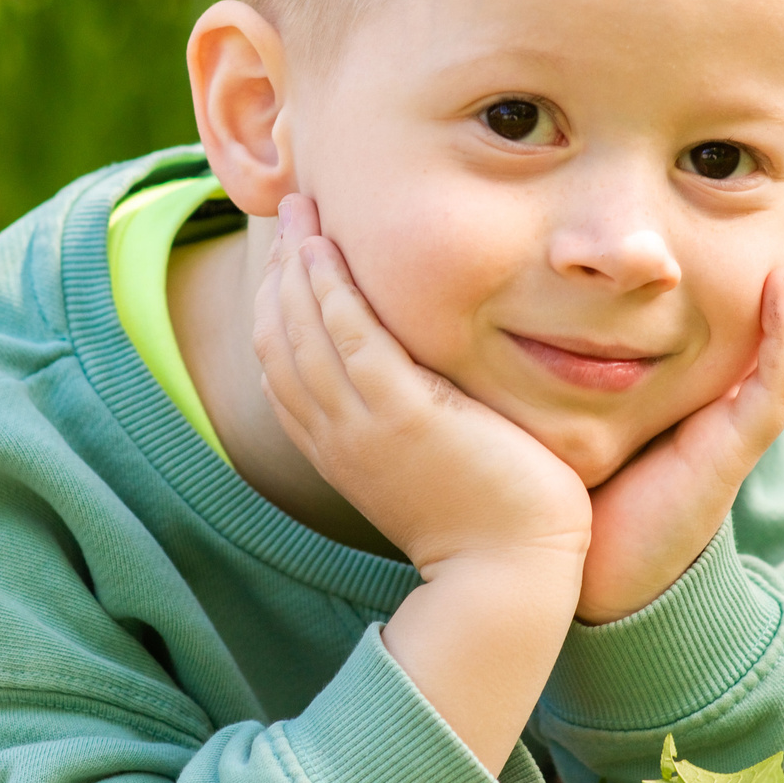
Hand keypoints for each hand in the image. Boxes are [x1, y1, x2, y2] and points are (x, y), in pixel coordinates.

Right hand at [256, 195, 590, 771]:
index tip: (289, 252)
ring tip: (304, 210)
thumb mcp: (426, 460)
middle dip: (280, 269)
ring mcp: (362, 426)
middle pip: (279, 337)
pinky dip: (330, 290)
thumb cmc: (486, 519)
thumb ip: (410, 417)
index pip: (282, 361)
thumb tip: (419, 381)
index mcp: (334, 445)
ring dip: (297, 264)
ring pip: (303, 330)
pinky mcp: (403, 417)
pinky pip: (349, 339)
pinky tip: (326, 250)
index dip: (277, 302)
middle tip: (292, 209)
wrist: (506, 573)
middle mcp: (334, 433)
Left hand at [577, 187, 783, 624]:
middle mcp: (727, 398)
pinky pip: (770, 386)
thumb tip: (523, 277)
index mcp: (696, 382)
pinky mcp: (731, 453)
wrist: (583, 576)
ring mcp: (736, 424)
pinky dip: (782, 334)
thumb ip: (563, 345)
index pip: (739, 302)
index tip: (750, 183)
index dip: (754, 247)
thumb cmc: (570, 488)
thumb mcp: (571, 396)